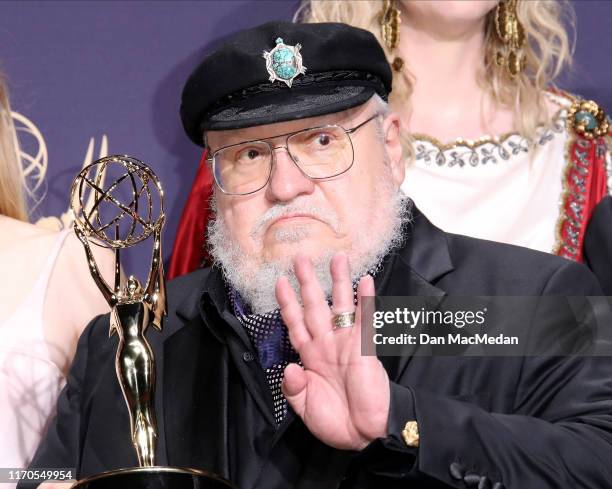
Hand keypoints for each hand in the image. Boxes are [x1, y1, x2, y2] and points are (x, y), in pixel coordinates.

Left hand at [275, 252, 389, 449]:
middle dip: (308, 282)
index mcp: (310, 356)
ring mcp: (347, 343)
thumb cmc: (336, 421)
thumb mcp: (304, 408)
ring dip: (339, 281)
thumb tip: (289, 367)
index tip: (280, 282)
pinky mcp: (365, 347)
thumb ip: (293, 388)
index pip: (296, 322)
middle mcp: (327, 343)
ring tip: (337, 258)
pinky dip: (366, 300)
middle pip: (315, 306)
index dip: (288, 303)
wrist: (366, 434)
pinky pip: (365, 319)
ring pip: (341, 306)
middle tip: (300, 258)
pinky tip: (365, 280)